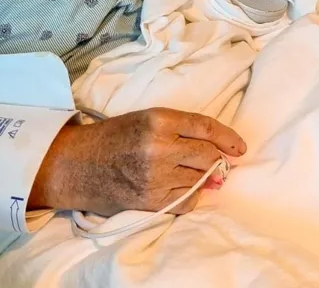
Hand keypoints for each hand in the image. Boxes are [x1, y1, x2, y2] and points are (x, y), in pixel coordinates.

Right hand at [30, 108, 245, 215]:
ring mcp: (155, 175)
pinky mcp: (151, 199)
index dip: (228, 138)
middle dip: (218, 161)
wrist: (79, 164)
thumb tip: (218, 156)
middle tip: (219, 163)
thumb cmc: (115, 136)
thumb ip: (182, 131)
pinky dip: (191, 195)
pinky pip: (186, 200)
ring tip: (193, 174)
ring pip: (200, 178)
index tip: (240, 147)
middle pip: (207, 155)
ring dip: (203, 178)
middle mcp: (160, 146)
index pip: (206, 128)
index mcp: (159, 119)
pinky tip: (182, 188)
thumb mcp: (148, 119)